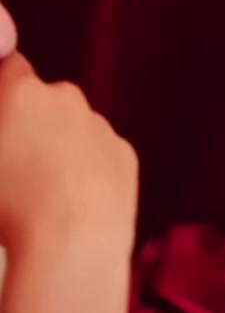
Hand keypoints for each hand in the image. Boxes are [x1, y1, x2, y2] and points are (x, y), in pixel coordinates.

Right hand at [0, 45, 138, 312]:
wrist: (73, 246)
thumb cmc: (7, 208)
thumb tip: (4, 139)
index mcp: (23, 93)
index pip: (10, 66)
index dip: (3, 90)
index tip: (1, 118)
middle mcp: (66, 99)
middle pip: (43, 101)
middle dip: (30, 123)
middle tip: (12, 165)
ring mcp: (100, 125)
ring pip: (73, 129)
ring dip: (59, 148)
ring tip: (40, 195)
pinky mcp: (125, 154)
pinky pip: (100, 155)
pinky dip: (87, 171)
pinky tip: (71, 206)